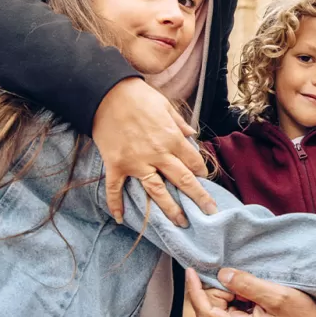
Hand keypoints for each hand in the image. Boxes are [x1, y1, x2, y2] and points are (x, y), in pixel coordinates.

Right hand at [92, 78, 216, 225]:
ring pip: (156, 191)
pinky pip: (115, 189)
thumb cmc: (139, 96)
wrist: (106, 93)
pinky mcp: (115, 165)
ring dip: (170, 208)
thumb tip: (193, 134)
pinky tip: (120, 219)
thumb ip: (180, 123)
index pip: (193, 161)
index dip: (202, 172)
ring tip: (181, 223)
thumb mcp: (166, 105)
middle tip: (210, 212)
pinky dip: (116, 204)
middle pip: (182, 180)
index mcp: (172, 138)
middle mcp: (157, 154)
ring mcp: (135, 162)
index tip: (206, 180)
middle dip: (198, 197)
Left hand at [185, 268, 315, 316]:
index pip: (205, 312)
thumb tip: (223, 274)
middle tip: (238, 270)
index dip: (194, 291)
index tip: (191, 270)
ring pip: (220, 301)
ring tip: (249, 277)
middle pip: (210, 304)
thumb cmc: (302, 314)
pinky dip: (234, 289)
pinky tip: (249, 282)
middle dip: (216, 285)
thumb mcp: (277, 296)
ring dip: (228, 286)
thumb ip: (248, 285)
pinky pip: (230, 301)